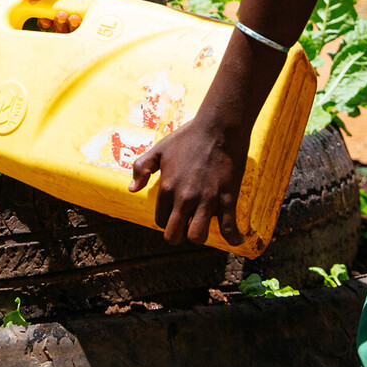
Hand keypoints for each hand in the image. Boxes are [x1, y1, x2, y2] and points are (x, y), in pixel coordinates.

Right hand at [8, 0, 89, 32]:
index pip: (46, 17)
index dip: (44, 23)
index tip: (45, 22)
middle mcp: (69, 6)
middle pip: (58, 26)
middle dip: (57, 25)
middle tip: (61, 16)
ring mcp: (83, 10)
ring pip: (72, 30)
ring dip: (70, 27)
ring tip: (74, 17)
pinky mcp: (96, 13)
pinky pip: (88, 27)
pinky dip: (84, 26)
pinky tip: (84, 19)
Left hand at [129, 112, 249, 245]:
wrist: (218, 127)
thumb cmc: (188, 137)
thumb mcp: (159, 149)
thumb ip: (141, 168)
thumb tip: (132, 189)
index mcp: (168, 188)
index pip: (161, 221)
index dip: (167, 221)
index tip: (175, 215)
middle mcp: (185, 198)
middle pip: (175, 236)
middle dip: (178, 236)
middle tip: (186, 228)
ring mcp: (206, 200)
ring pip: (198, 237)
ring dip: (199, 236)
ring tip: (204, 228)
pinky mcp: (227, 198)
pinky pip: (229, 228)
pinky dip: (232, 238)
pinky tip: (234, 239)